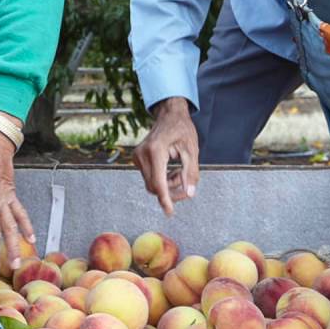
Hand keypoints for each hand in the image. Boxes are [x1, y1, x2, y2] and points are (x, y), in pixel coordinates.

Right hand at [133, 97, 199, 216]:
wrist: (169, 115)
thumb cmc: (182, 129)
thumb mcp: (192, 150)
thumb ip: (191, 173)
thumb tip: (189, 193)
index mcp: (156, 151)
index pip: (158, 182)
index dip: (165, 199)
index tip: (169, 212)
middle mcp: (142, 154)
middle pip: (154, 186)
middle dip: (171, 191)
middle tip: (187, 185)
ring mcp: (137, 156)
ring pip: (151, 183)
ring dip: (168, 184)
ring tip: (181, 172)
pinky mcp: (137, 158)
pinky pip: (149, 177)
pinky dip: (162, 178)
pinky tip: (172, 169)